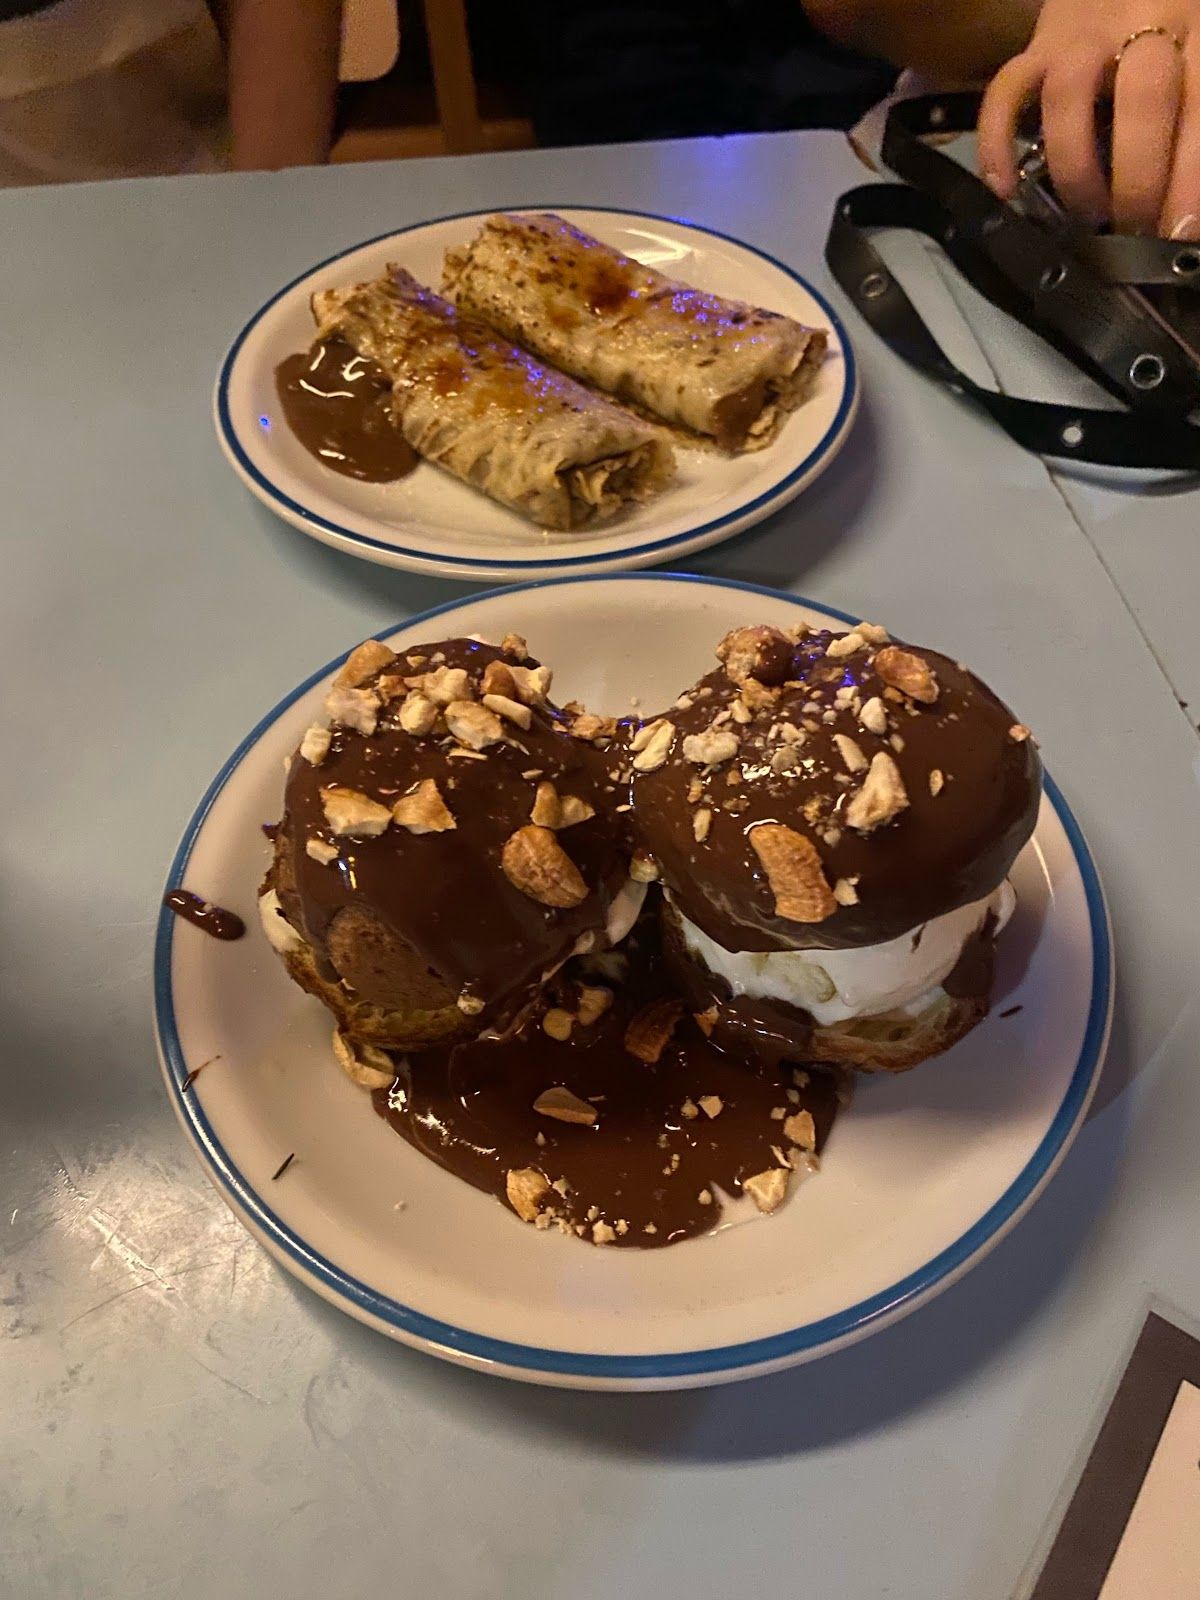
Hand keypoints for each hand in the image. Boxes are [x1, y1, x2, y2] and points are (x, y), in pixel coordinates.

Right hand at [977, 0, 1199, 237]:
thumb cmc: (1181, 21)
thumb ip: (1198, 120)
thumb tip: (1189, 205)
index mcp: (1199, 30)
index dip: (1189, 180)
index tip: (1180, 231)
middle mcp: (1141, 25)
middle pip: (1141, 102)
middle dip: (1137, 183)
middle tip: (1135, 231)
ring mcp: (1080, 37)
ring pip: (1067, 100)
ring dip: (1076, 172)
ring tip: (1087, 216)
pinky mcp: (1035, 46)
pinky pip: (1004, 93)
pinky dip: (995, 145)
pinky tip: (1005, 189)